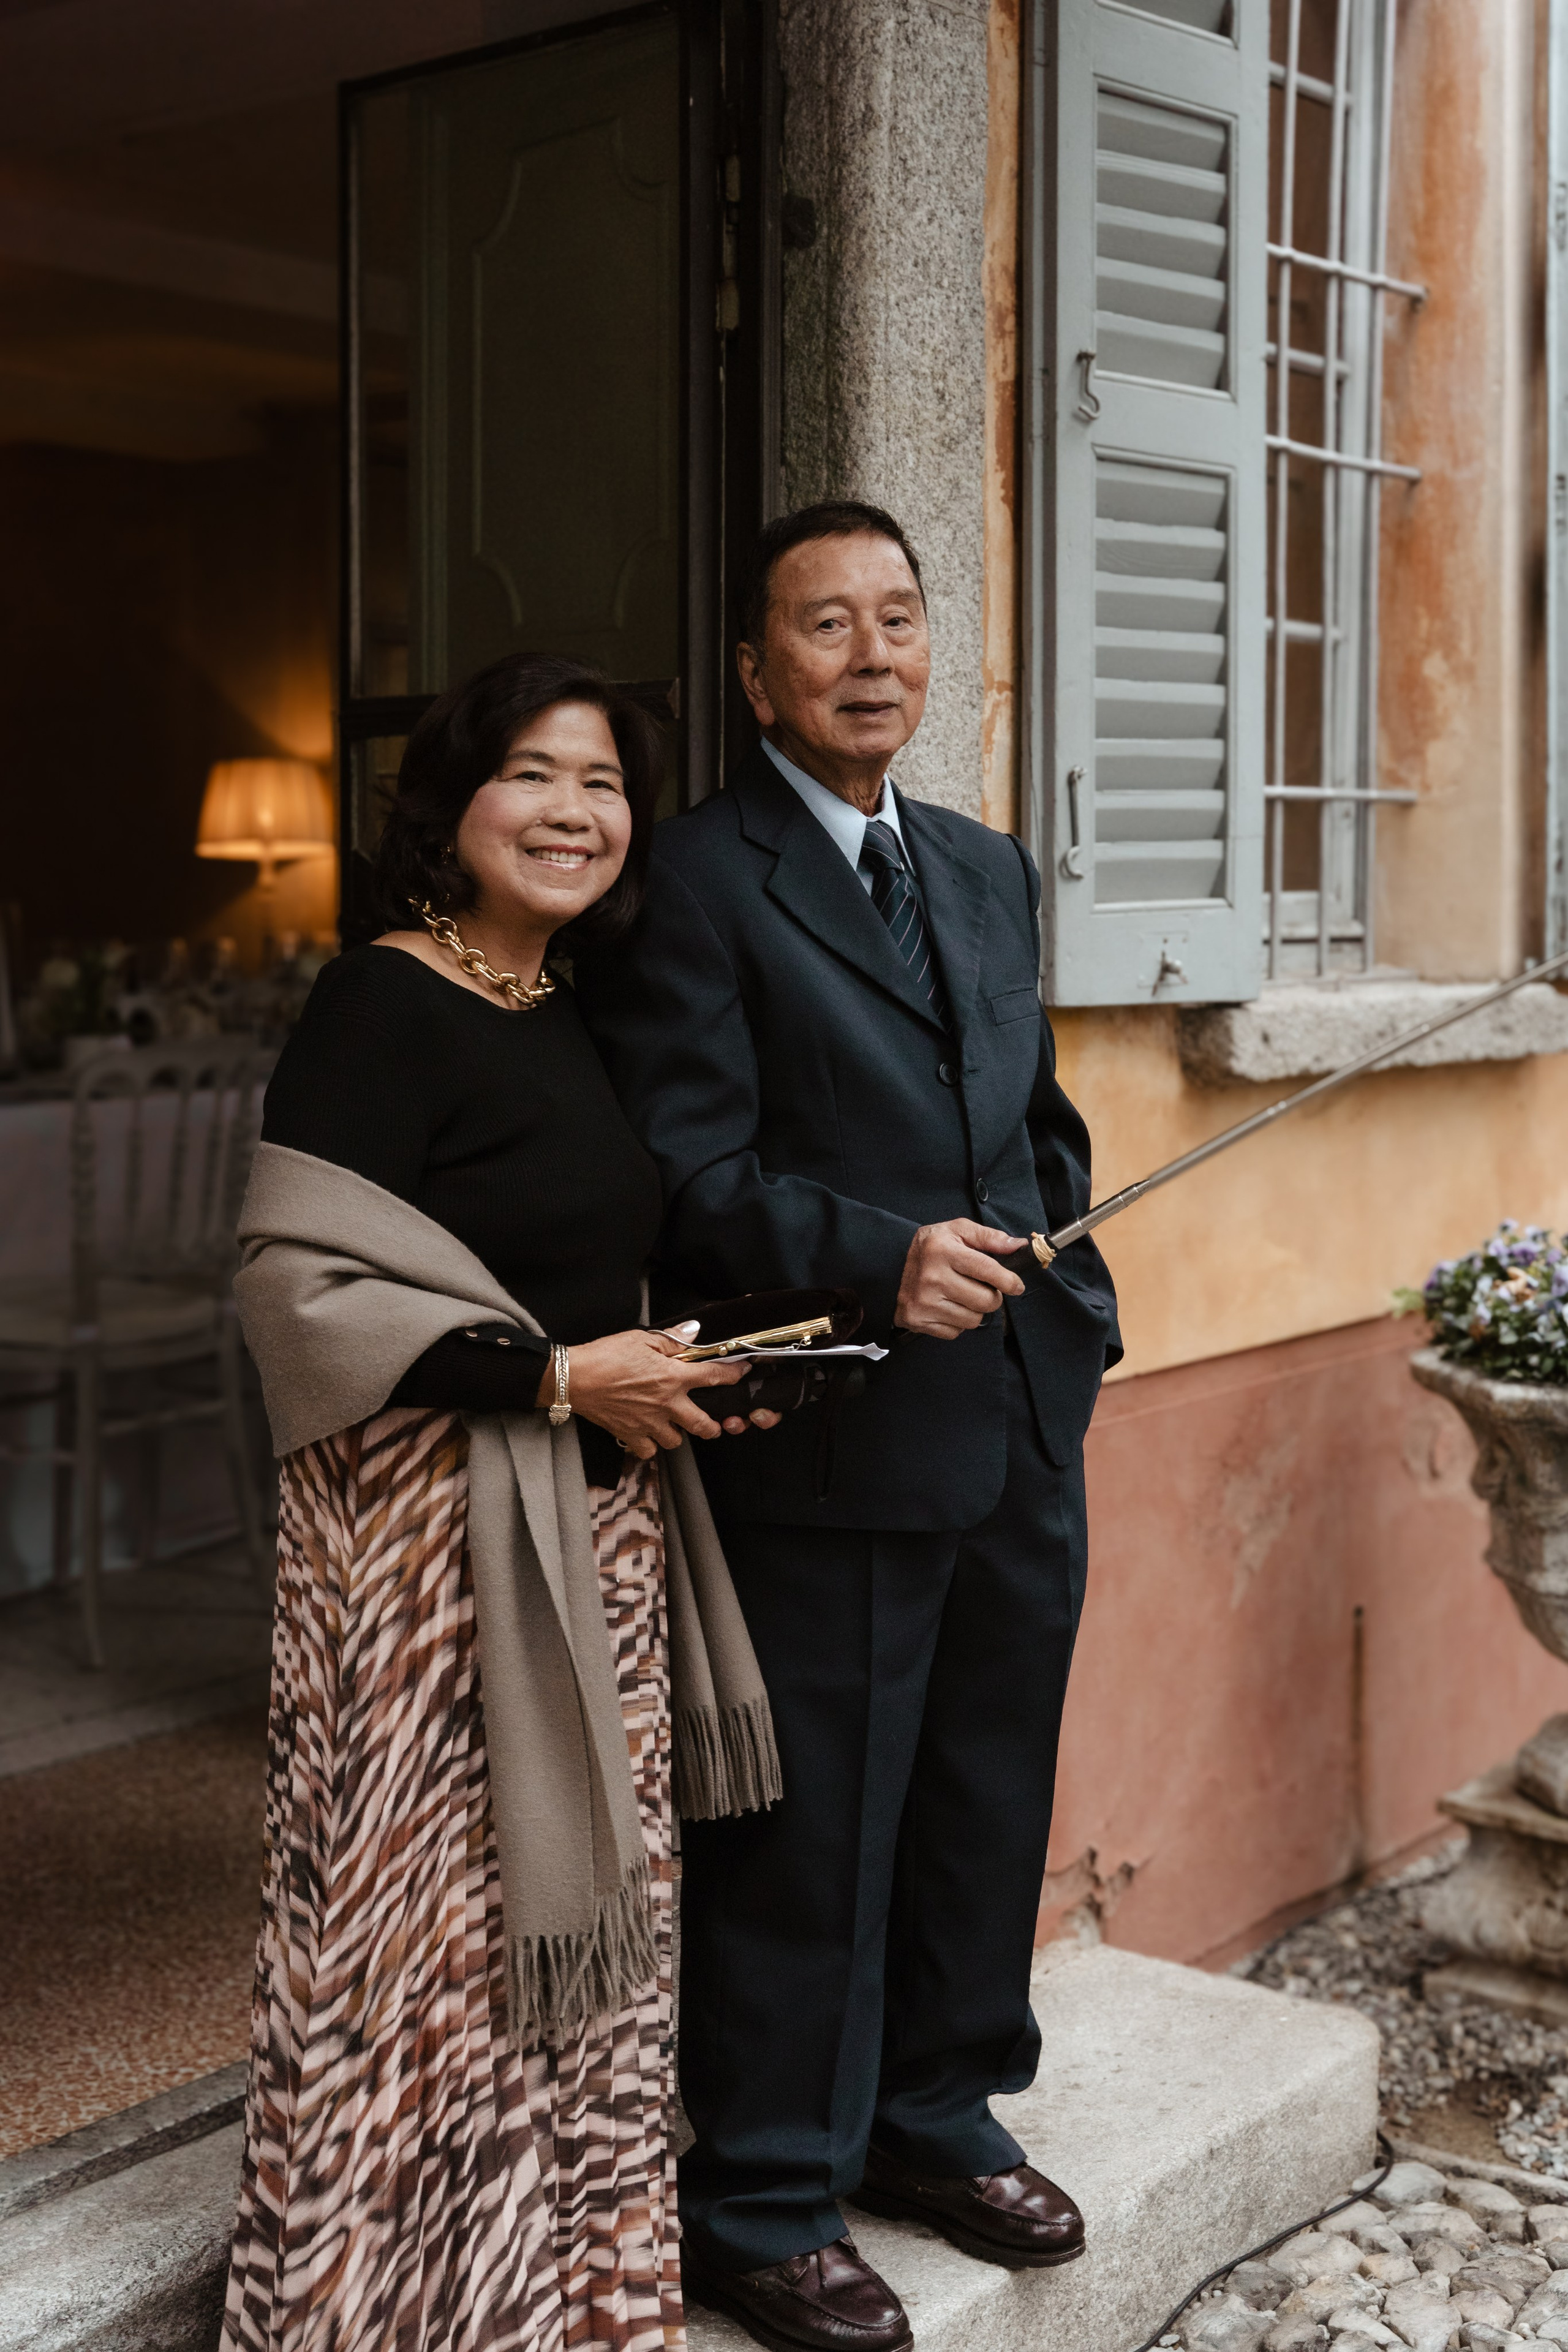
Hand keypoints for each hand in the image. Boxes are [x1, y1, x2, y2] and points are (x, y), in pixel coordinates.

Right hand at [535, 1327, 765, 1458]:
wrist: (574, 1378)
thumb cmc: (606, 1355)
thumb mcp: (640, 1339)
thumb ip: (671, 1340)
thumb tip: (694, 1332)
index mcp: (672, 1377)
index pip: (713, 1377)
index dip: (733, 1375)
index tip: (742, 1373)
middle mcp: (665, 1404)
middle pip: (702, 1425)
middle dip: (713, 1427)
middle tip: (713, 1425)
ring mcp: (648, 1423)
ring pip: (675, 1441)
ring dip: (677, 1435)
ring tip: (672, 1426)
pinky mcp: (629, 1434)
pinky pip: (648, 1450)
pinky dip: (649, 1445)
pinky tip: (647, 1435)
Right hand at [894, 1220, 1027, 1338]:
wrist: (890, 1266)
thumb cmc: (931, 1248)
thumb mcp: (957, 1231)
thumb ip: (989, 1237)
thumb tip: (1018, 1246)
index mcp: (943, 1250)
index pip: (988, 1270)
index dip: (1009, 1281)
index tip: (1016, 1285)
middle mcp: (932, 1277)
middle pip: (985, 1301)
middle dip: (992, 1297)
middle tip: (984, 1289)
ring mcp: (923, 1302)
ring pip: (973, 1320)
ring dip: (975, 1310)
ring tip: (962, 1295)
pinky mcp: (918, 1320)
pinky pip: (955, 1332)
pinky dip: (957, 1322)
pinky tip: (947, 1306)